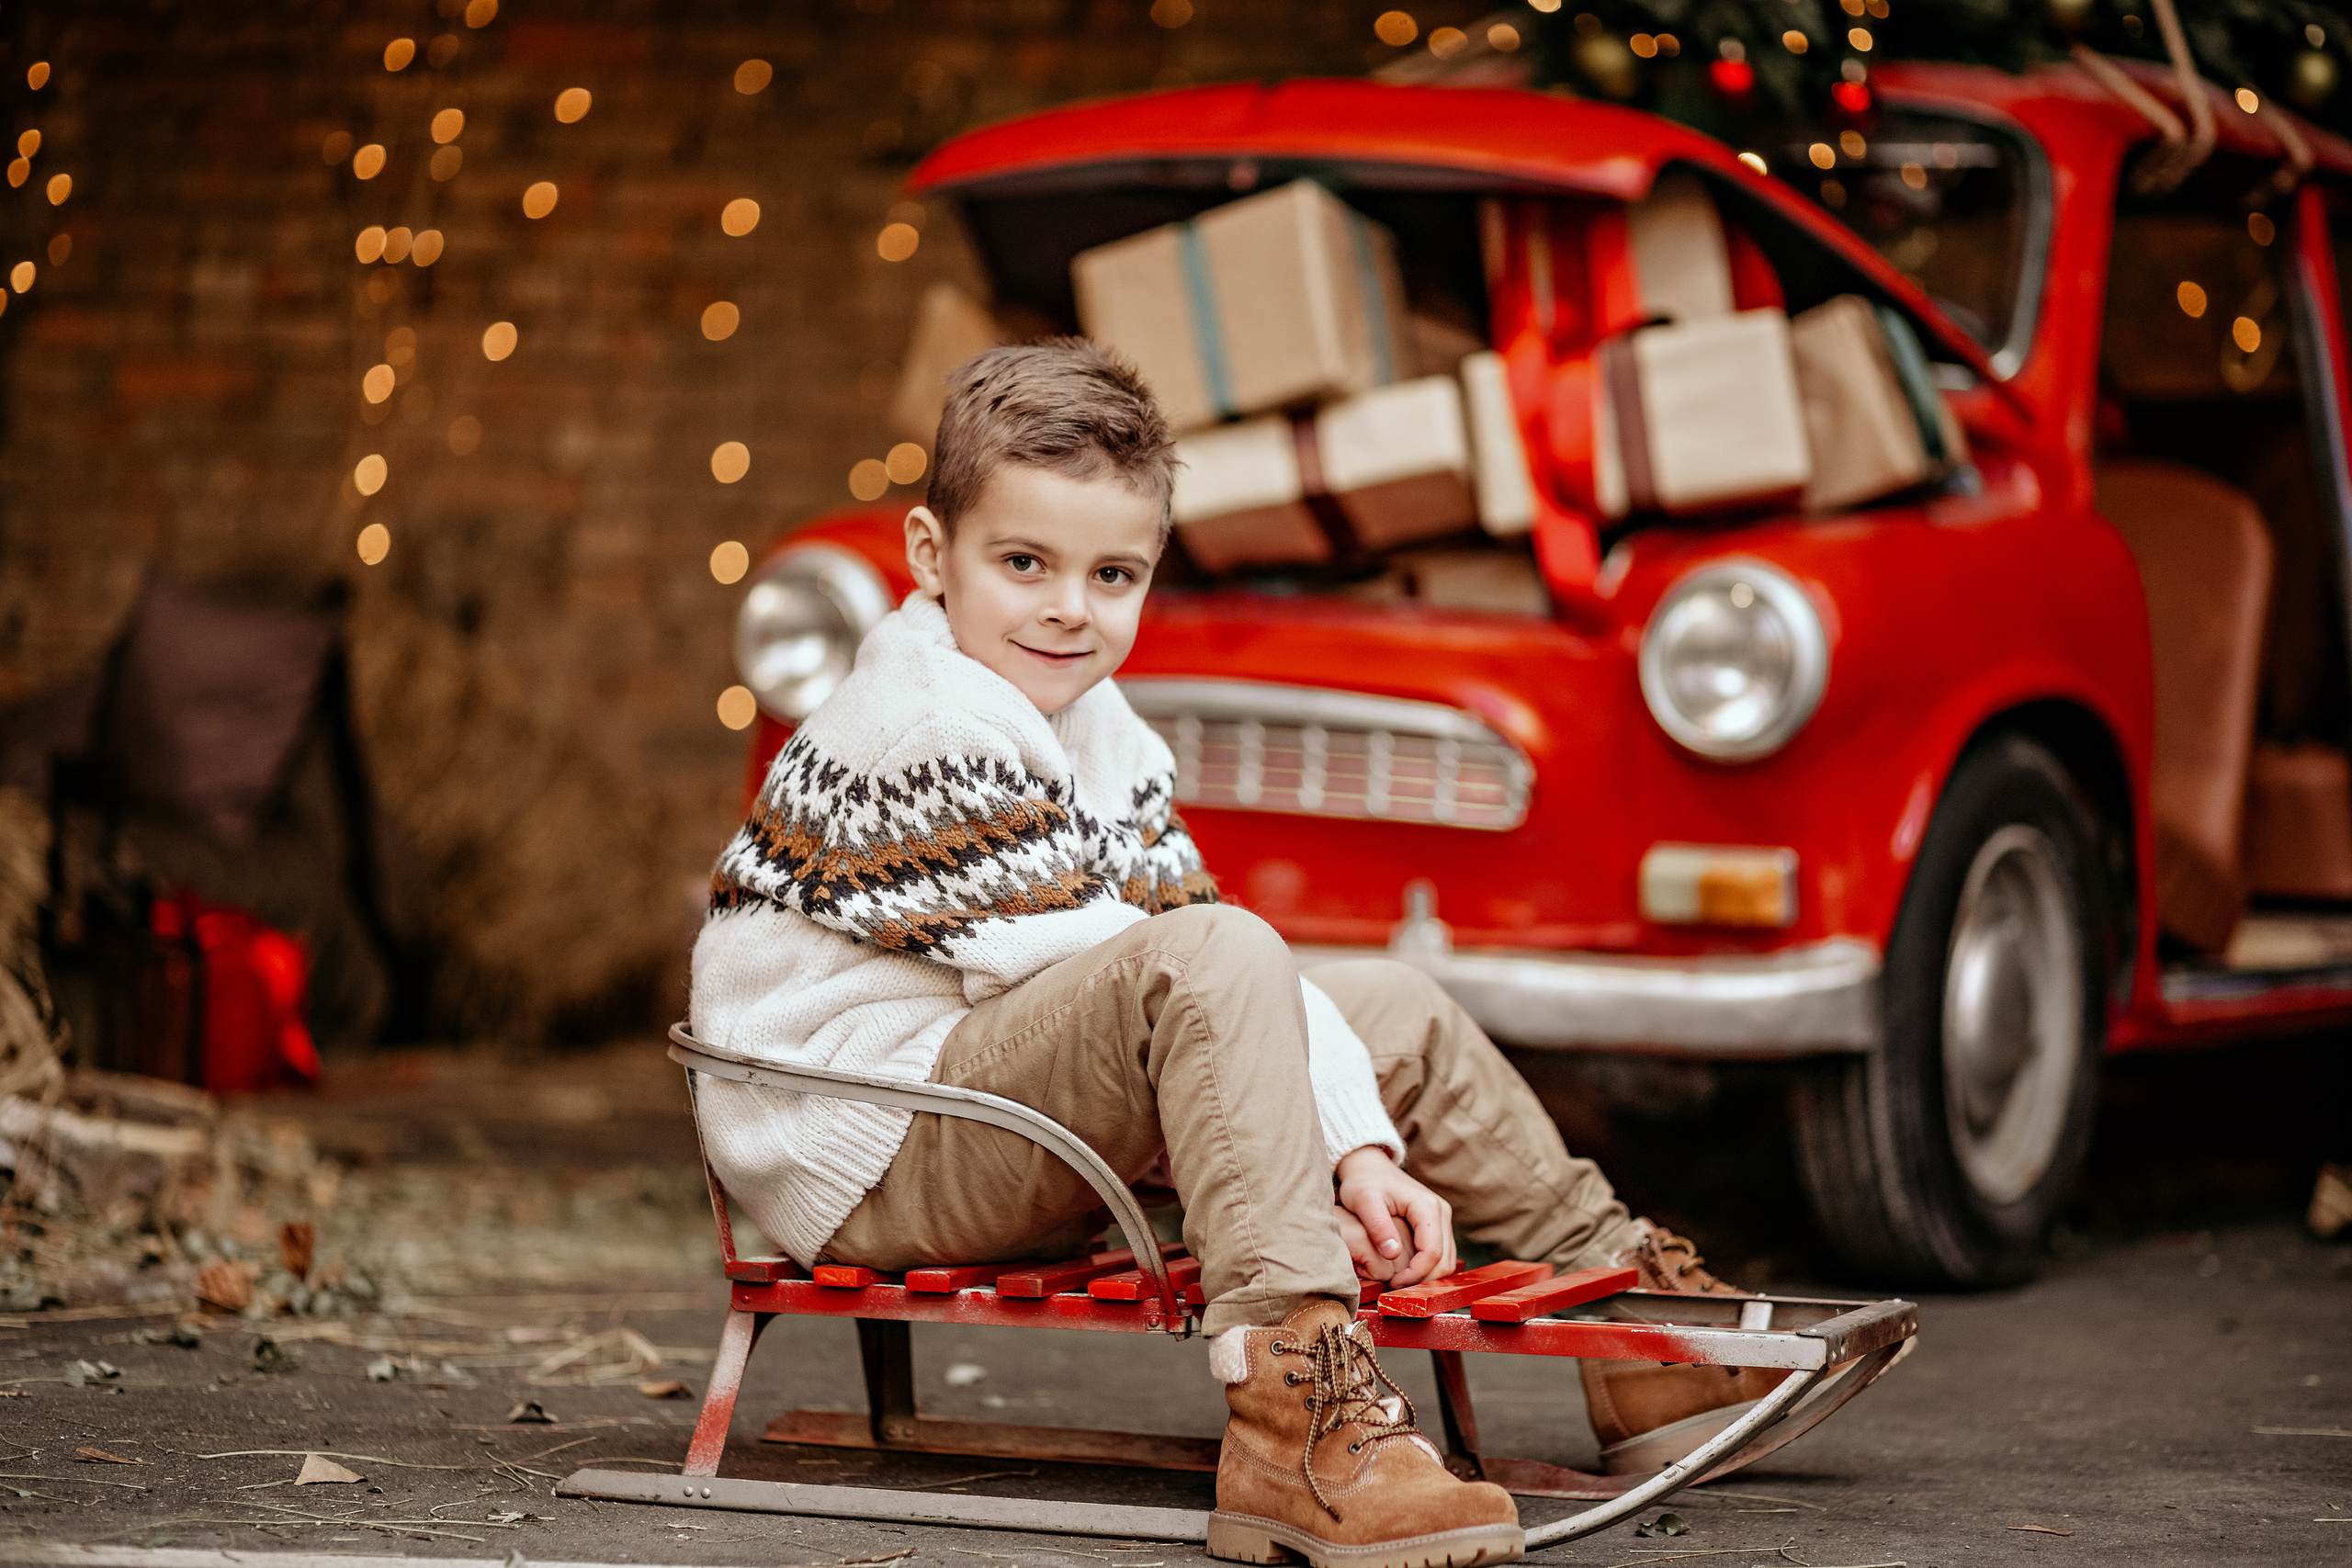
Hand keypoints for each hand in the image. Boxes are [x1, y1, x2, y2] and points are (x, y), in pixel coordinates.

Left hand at [1333, 1146, 1455, 1289]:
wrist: (1369, 1167)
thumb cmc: (1364, 1182)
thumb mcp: (1364, 1200)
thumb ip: (1378, 1226)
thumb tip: (1393, 1254)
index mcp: (1427, 1206)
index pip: (1432, 1251)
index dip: (1416, 1274)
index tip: (1393, 1284)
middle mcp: (1441, 1212)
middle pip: (1445, 1260)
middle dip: (1423, 1280)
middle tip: (1395, 1289)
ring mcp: (1441, 1219)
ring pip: (1446, 1260)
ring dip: (1426, 1277)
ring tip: (1398, 1283)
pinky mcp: (1436, 1225)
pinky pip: (1440, 1254)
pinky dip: (1426, 1269)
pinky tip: (1405, 1274)